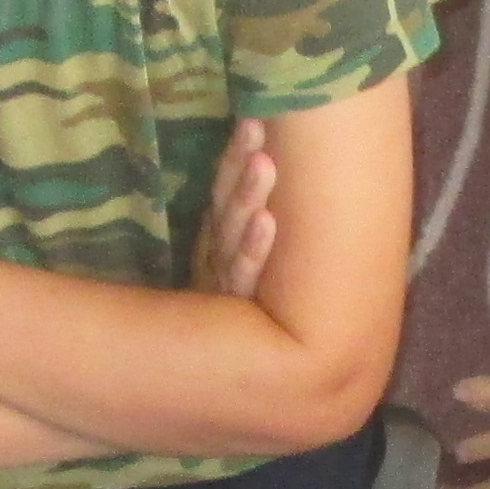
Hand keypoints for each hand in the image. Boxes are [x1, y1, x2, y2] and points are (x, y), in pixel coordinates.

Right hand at [197, 122, 279, 299]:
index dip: (235, 155)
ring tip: (265, 163)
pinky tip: (268, 222)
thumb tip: (271, 156)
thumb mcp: (233, 257)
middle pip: (229, 204)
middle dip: (243, 166)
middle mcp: (218, 254)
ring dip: (248, 195)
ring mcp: (224, 281)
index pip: (224, 188)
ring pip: (234, 233)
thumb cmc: (240, 302)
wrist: (220, 369)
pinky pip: (245, 275)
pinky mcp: (233, 309)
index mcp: (218, 236)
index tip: (255, 119)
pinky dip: (255, 249)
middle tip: (258, 131)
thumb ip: (242, 215)